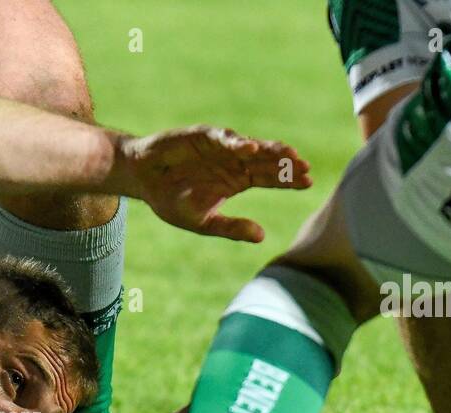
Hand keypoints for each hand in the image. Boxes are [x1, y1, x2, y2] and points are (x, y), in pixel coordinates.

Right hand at [114, 126, 311, 240]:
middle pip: (267, 162)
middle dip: (286, 164)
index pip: (270, 179)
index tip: (309, 182)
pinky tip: (250, 150)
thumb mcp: (202, 223)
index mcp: (236, 180)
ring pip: (252, 148)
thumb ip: (231, 228)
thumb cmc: (171, 200)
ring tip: (289, 155)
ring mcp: (220, 147)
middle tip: (305, 169)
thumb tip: (263, 236)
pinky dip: (237, 144)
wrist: (142, 180)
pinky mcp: (202, 137)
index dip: (288, 180)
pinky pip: (223, 139)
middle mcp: (233, 161)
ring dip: (270, 151)